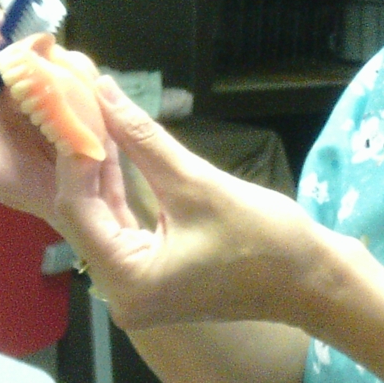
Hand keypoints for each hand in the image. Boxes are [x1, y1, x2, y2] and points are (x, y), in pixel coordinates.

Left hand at [52, 75, 335, 330]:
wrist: (311, 282)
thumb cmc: (265, 240)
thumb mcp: (196, 183)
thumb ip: (142, 139)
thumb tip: (104, 91)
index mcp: (127, 281)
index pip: (76, 208)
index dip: (73, 156)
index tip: (73, 110)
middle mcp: (117, 291)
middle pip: (78, 214)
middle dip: (77, 160)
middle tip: (72, 109)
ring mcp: (129, 284)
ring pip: (94, 216)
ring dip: (93, 170)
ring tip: (87, 119)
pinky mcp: (143, 272)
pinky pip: (115, 224)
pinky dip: (111, 189)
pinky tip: (107, 149)